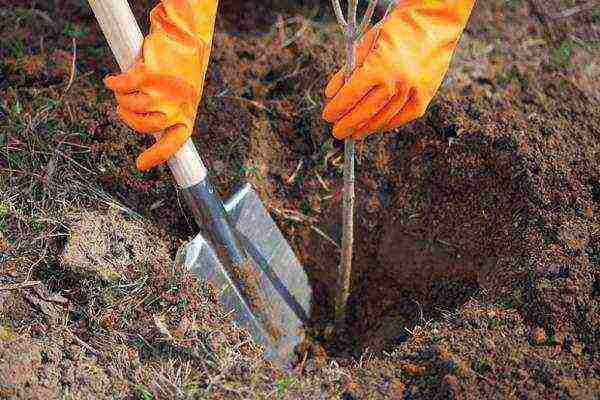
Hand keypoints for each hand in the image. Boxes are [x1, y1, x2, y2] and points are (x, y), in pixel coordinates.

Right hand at [104, 0, 217, 170]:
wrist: (184, 38)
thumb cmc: (181, 68)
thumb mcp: (182, 95)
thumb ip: (168, 112)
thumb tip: (148, 128)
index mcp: (186, 115)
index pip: (173, 144)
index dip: (156, 156)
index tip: (141, 165)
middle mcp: (176, 108)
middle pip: (143, 126)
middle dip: (128, 117)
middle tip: (124, 107)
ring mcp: (163, 94)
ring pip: (130, 106)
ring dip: (122, 97)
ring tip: (125, 86)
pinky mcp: (149, 76)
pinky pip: (122, 87)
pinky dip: (114, 83)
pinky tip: (112, 80)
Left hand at [323, 0, 474, 139]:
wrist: (433, 23)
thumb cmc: (397, 29)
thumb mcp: (366, 43)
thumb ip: (348, 70)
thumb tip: (331, 93)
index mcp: (378, 67)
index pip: (351, 95)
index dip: (337, 108)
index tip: (328, 116)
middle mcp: (396, 82)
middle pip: (366, 111)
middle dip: (349, 124)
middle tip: (338, 132)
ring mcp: (412, 91)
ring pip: (385, 117)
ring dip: (367, 128)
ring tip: (355, 133)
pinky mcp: (425, 95)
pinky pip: (404, 116)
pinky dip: (389, 124)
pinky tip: (377, 127)